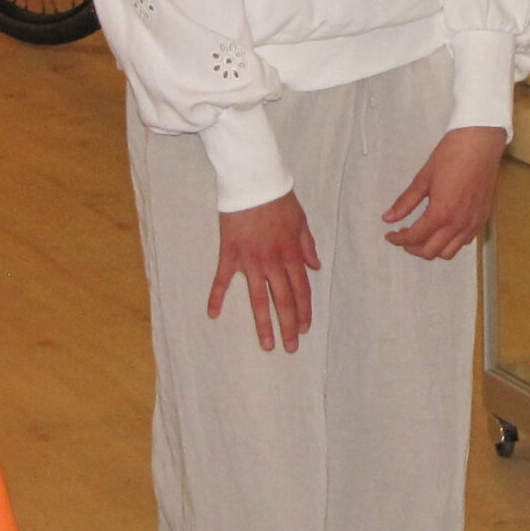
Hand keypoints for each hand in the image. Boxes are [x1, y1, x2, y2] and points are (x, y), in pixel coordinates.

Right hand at [210, 193, 320, 351]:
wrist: (252, 182)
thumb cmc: (278, 198)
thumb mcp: (301, 220)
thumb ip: (308, 245)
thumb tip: (316, 266)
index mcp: (292, 254)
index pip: (301, 289)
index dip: (304, 311)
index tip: (305, 329)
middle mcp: (273, 262)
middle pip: (283, 300)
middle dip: (288, 326)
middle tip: (290, 348)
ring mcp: (251, 261)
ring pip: (259, 298)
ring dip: (263, 324)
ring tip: (267, 344)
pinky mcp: (230, 254)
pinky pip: (223, 280)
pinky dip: (217, 297)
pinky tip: (213, 314)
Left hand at [383, 126, 507, 260]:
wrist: (480, 144)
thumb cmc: (450, 156)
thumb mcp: (423, 178)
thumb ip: (406, 202)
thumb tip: (388, 218)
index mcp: (441, 213)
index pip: (415, 237)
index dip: (398, 239)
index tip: (390, 234)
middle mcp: (458, 224)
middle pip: (431, 251)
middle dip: (413, 248)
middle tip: (404, 236)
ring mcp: (472, 224)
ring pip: (449, 252)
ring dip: (432, 249)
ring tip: (423, 236)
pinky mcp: (482, 219)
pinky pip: (464, 242)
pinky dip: (450, 243)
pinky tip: (443, 229)